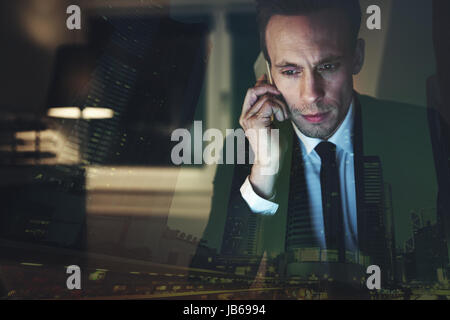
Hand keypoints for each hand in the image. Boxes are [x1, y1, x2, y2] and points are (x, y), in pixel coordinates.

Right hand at [239, 74, 288, 199]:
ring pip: (266, 97)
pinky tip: (281, 119)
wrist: (271, 162)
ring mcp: (249, 119)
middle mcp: (245, 117)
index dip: (261, 84)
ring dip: (280, 104)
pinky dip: (279, 109)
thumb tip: (274, 94)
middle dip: (269, 88)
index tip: (272, 83)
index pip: (251, 92)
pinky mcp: (256, 121)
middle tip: (279, 95)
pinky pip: (270, 104)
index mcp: (247, 116)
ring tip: (283, 116)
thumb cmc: (273, 146)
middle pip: (254, 90)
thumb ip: (271, 108)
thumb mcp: (273, 122)